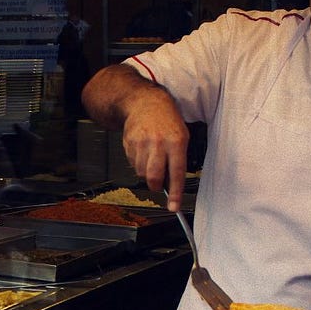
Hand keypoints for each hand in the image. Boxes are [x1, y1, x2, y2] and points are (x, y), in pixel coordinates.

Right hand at [119, 87, 188, 209]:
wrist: (144, 102)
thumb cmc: (167, 120)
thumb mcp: (181, 136)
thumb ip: (178, 159)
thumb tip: (173, 183)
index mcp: (176, 142)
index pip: (176, 173)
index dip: (175, 193)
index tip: (174, 207)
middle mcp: (159, 143)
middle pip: (154, 177)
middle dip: (155, 185)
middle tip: (158, 183)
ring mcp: (142, 143)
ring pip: (141, 173)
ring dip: (146, 172)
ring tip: (151, 157)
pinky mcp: (129, 143)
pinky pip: (132, 164)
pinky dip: (138, 162)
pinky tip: (143, 150)